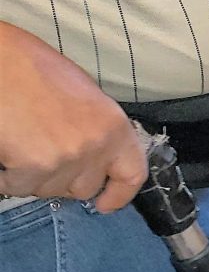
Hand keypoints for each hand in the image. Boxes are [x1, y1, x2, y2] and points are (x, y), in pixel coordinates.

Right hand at [0, 25, 148, 211]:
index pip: (132, 175)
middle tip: (42, 151)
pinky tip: (5, 151)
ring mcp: (67, 157)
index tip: (104, 204)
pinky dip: (6, 177)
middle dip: (62, 179)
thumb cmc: (32, 68)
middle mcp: (97, 144)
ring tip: (22, 141)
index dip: (119, 195)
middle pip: (83, 188)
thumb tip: (96, 161)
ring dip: (33, 176)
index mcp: (115, 124)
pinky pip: (17, 187)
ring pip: (48, 190)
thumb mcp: (82, 96)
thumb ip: (95, 130)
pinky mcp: (35, 165)